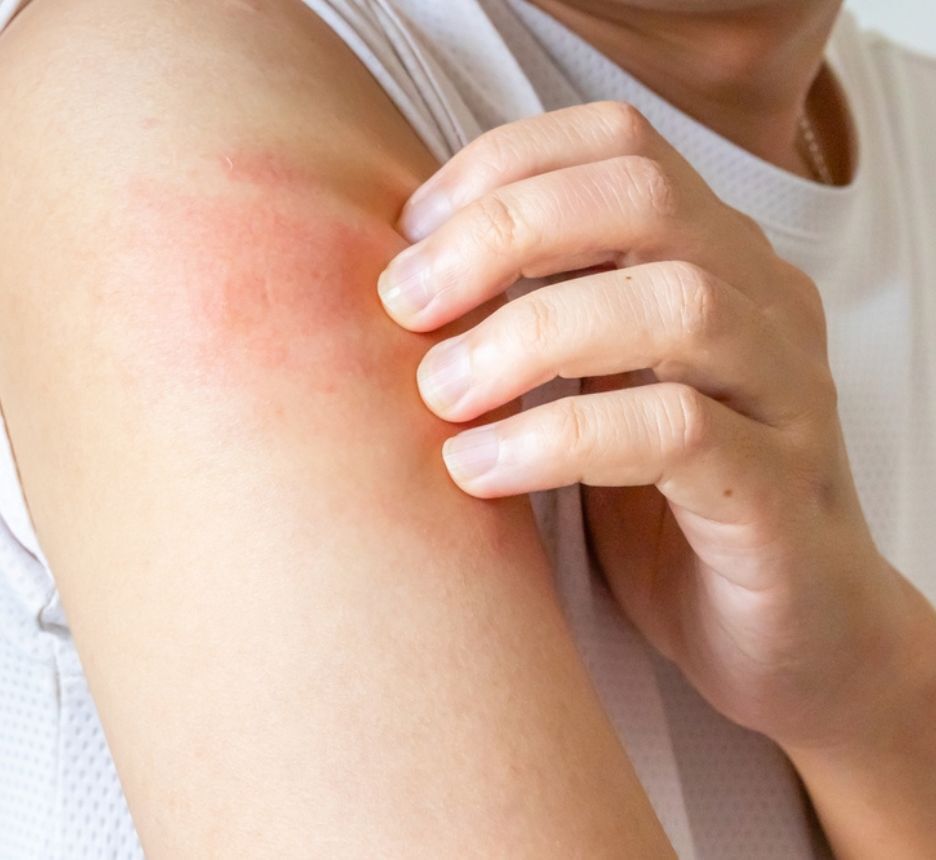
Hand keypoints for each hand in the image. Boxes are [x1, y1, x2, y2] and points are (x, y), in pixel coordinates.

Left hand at [375, 101, 923, 752]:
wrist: (792, 631)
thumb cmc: (665, 505)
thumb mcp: (595, 391)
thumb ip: (537, 324)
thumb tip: (402, 283)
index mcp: (712, 259)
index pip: (618, 145)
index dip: (501, 167)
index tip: (409, 235)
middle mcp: (762, 303)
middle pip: (643, 198)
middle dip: (503, 233)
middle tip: (404, 305)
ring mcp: (784, 394)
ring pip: (675, 306)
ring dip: (529, 336)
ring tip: (439, 393)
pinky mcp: (782, 493)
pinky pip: (680, 434)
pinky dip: (560, 440)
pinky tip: (479, 469)